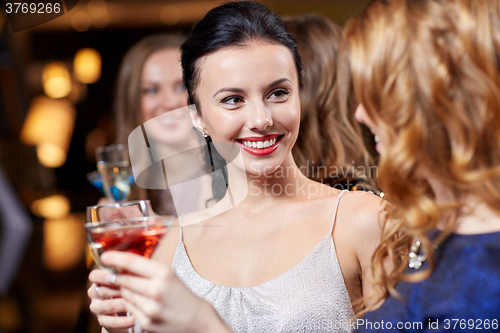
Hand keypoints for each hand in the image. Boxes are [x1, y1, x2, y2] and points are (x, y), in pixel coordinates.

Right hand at [88, 269, 134, 330]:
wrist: (124, 312)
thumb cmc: (127, 289)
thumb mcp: (127, 280)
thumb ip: (127, 273)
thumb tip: (137, 265)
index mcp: (99, 280)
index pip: (94, 275)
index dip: (103, 276)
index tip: (114, 277)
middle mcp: (95, 294)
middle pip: (101, 291)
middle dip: (118, 290)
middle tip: (133, 289)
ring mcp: (97, 308)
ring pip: (108, 306)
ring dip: (123, 304)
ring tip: (138, 303)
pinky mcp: (102, 321)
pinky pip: (112, 322)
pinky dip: (125, 321)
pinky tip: (135, 318)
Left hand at [101, 251, 231, 332]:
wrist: (199, 322)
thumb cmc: (185, 297)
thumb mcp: (171, 277)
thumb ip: (150, 271)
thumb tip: (125, 265)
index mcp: (164, 273)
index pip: (132, 262)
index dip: (115, 258)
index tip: (105, 257)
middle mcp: (156, 289)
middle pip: (124, 279)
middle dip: (115, 276)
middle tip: (107, 273)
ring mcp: (150, 308)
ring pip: (125, 294)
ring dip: (122, 290)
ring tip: (124, 287)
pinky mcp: (146, 323)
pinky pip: (130, 309)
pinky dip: (130, 304)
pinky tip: (138, 302)